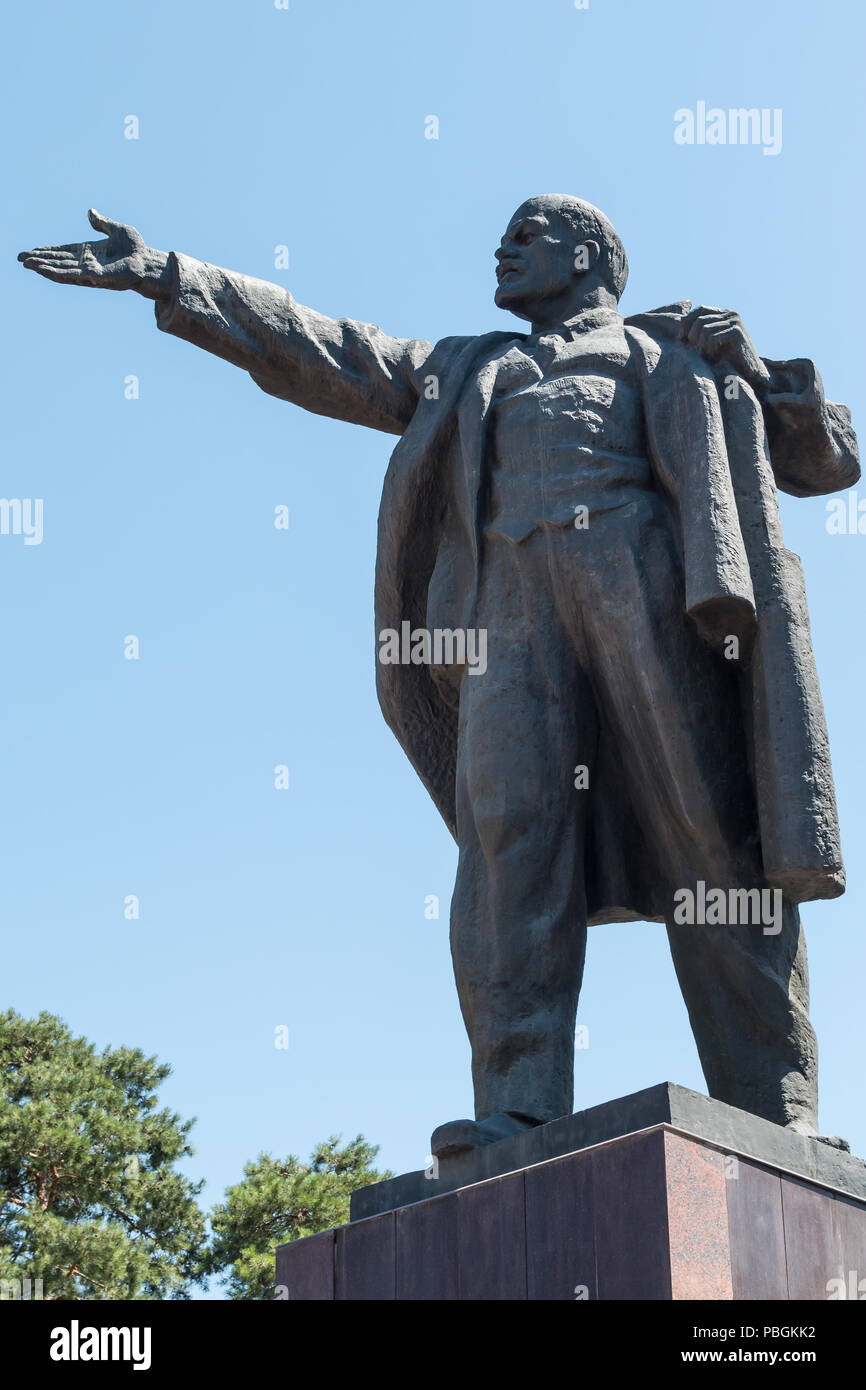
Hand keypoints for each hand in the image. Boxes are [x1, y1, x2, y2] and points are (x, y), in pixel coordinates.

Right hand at [18, 209, 168, 295]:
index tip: (32, 251)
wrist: (147, 261)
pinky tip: (42, 270)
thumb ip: (102, 223)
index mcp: (89, 251)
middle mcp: (86, 262)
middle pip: (57, 261)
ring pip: (60, 269)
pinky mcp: (93, 277)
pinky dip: (55, 273)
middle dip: (39, 259)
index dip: (47, 251)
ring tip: (26, 263)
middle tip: (20, 259)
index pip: (63, 251)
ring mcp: (89, 271)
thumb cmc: (136, 248)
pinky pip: (70, 275)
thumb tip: (90, 212)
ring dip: (42, 266)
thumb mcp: (116, 229)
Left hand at [680, 305, 770, 389]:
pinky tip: (713, 356)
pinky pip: (712, 336)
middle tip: (693, 350)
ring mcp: (734, 321)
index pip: (699, 309)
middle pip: (699, 318)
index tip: (679, 339)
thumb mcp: (708, 345)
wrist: (748, 372)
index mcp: (723, 314)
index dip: (686, 323)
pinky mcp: (736, 331)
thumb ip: (697, 336)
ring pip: (704, 328)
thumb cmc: (726, 360)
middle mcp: (729, 314)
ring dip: (701, 344)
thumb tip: (677, 333)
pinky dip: (709, 348)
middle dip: (691, 336)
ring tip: (706, 355)